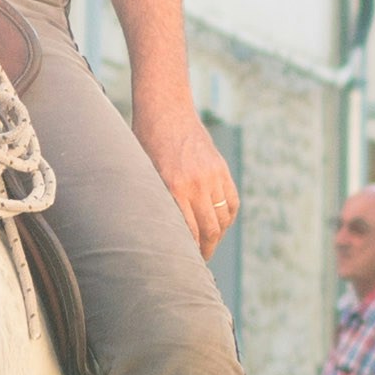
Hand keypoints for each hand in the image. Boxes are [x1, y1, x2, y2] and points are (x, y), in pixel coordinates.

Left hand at [137, 79, 239, 250]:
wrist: (165, 111)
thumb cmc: (144, 144)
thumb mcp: (143, 173)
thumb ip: (155, 199)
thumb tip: (158, 229)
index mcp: (173, 187)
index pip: (189, 231)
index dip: (189, 251)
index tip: (184, 263)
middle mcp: (196, 184)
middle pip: (210, 229)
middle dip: (205, 249)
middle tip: (198, 262)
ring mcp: (213, 176)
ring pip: (223, 218)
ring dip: (217, 236)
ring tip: (208, 245)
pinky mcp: (222, 169)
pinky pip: (231, 201)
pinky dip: (228, 217)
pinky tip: (220, 226)